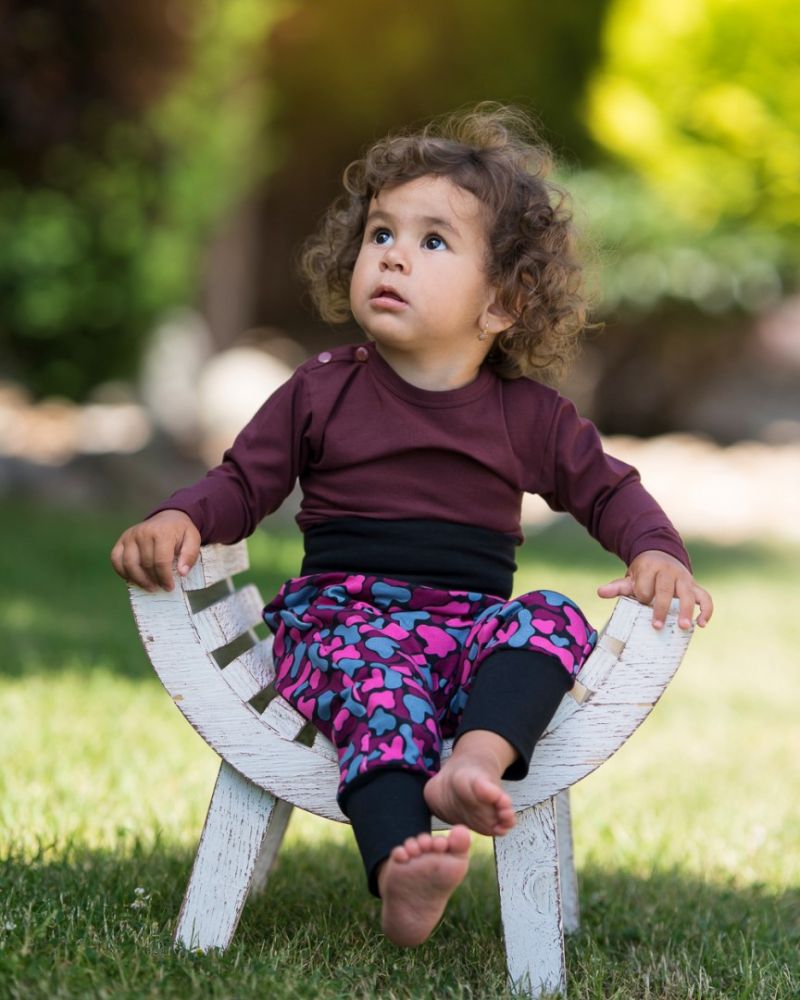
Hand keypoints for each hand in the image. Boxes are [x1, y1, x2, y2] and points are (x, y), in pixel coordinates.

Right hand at [110, 509, 200, 591]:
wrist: (168, 517)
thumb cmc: (181, 532)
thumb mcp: (193, 539)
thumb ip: (190, 555)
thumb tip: (182, 573)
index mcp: (162, 532)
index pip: (161, 561)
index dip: (165, 578)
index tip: (169, 587)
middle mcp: (143, 532)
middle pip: (145, 564)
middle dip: (153, 580)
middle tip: (160, 588)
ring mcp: (130, 536)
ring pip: (129, 564)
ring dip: (138, 580)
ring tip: (149, 587)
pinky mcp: (122, 540)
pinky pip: (116, 559)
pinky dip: (122, 572)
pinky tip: (133, 579)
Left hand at [597, 549, 712, 630]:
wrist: (660, 556)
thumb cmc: (644, 573)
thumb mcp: (630, 578)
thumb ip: (617, 587)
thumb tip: (600, 592)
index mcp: (651, 567)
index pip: (646, 586)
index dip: (642, 596)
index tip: (641, 603)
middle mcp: (669, 571)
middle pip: (666, 589)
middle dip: (662, 608)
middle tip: (657, 626)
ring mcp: (684, 578)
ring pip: (689, 593)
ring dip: (688, 610)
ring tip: (685, 627)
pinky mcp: (694, 585)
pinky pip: (705, 597)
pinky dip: (706, 610)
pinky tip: (702, 624)